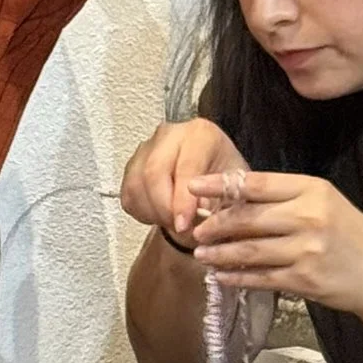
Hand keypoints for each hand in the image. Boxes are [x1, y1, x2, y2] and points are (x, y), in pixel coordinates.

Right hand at [119, 119, 245, 248]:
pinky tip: (160, 216)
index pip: (185, 167)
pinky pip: (128, 194)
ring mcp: (146, 149)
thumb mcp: (233, 191)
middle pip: (153, 172)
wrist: (211, 182)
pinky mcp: (132, 166)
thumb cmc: (225, 182)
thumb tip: (199, 217)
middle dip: (163, 208)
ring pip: (136, 184)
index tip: (184, 225)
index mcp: (201, 134)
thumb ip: (221, 203)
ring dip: (152, 212)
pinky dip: (141, 212)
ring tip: (173, 223)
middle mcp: (169, 135)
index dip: (182, 200)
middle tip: (178, 228)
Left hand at [185, 171, 362, 336]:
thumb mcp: (323, 203)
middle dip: (216, 224)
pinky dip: (236, 277)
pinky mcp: (304, 280)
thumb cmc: (348, 233)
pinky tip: (220, 276)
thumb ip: (283, 200)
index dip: (220, 184)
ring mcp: (307, 250)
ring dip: (219, 254)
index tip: (192, 185)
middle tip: (196, 229)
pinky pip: (260, 277)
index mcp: (312, 189)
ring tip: (201, 255)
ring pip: (249, 250)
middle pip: (248, 218)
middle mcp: (309, 217)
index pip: (257, 184)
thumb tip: (231, 199)